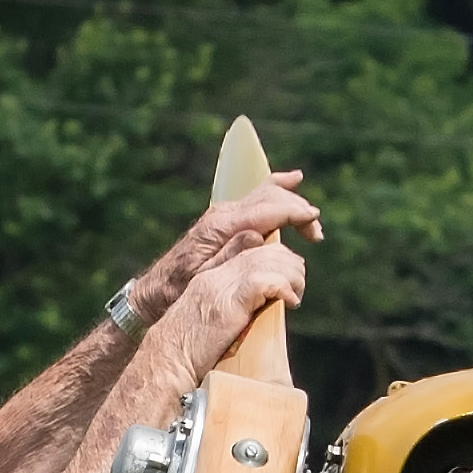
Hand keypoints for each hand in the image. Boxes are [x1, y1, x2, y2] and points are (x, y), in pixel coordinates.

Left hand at [114, 175, 318, 330]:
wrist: (157, 290)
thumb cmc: (181, 291)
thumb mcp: (205, 279)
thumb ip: (232, 256)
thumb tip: (258, 237)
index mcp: (221, 227)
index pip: (267, 210)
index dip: (295, 213)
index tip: (314, 221)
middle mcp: (223, 214)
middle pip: (270, 197)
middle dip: (297, 209)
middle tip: (315, 233)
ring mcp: (223, 214)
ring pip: (265, 193)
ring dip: (291, 202)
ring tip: (310, 220)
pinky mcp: (224, 219)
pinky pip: (257, 197)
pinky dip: (277, 190)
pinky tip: (292, 181)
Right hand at [155, 233, 307, 359]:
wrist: (166, 362)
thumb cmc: (189, 352)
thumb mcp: (213, 320)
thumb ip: (233, 306)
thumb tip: (263, 308)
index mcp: (211, 274)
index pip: (251, 248)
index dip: (277, 257)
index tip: (288, 278)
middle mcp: (216, 273)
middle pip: (265, 249)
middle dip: (290, 264)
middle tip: (296, 289)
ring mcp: (221, 285)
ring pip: (270, 260)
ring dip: (292, 276)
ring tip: (295, 296)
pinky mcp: (229, 301)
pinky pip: (267, 280)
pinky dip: (285, 287)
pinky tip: (290, 302)